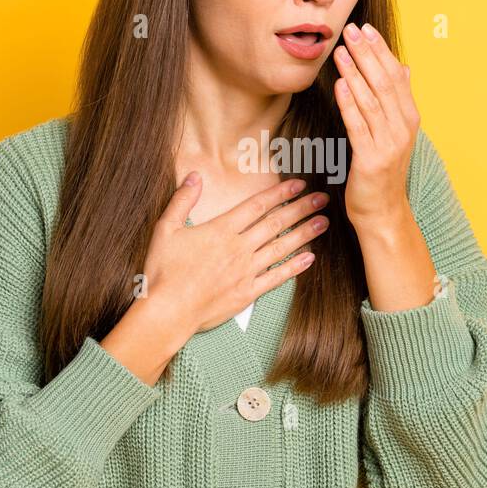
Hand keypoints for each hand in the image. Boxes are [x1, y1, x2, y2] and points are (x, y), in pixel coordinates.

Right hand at [140, 174, 330, 334]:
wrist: (168, 311)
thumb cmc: (163, 271)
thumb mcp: (166, 229)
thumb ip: (182, 201)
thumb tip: (194, 176)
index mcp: (221, 230)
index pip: (257, 206)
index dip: (280, 193)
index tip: (299, 184)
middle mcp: (239, 248)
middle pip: (276, 224)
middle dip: (301, 209)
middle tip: (323, 199)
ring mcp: (245, 271)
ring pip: (281, 248)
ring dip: (304, 234)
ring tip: (323, 223)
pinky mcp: (247, 293)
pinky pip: (276, 278)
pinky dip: (294, 268)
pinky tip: (309, 259)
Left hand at [332, 21, 420, 226]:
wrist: (383, 212)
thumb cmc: (383, 170)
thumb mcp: (395, 132)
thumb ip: (398, 100)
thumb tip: (405, 68)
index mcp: (409, 118)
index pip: (397, 75)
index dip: (381, 50)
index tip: (366, 28)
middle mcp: (403, 128)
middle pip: (385, 82)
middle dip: (367, 54)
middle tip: (350, 30)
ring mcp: (389, 144)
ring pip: (371, 100)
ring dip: (355, 73)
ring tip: (340, 50)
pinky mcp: (371, 159)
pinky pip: (358, 126)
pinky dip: (349, 104)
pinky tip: (339, 85)